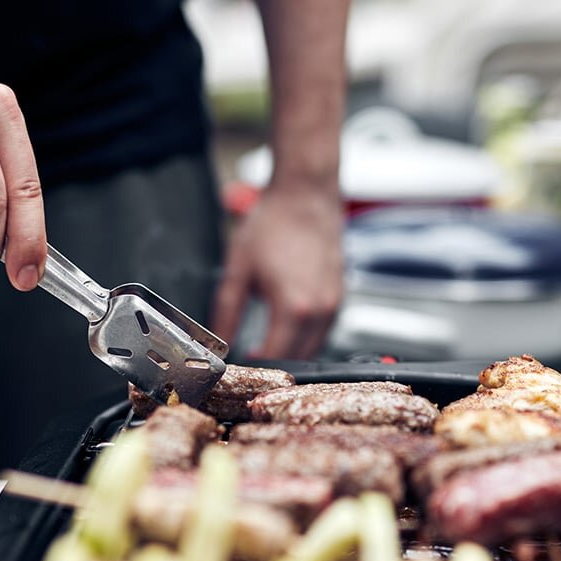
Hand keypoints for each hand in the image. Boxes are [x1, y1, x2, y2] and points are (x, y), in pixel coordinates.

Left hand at [212, 180, 342, 359]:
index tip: (239, 364)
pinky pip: (324, 330)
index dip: (253, 365)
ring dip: (292, 351)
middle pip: (296, 358)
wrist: (306, 195)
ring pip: (313, 347)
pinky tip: (287, 326)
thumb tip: (219, 341)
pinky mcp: (341, 296)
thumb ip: (227, 312)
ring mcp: (334, 304)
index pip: (273, 357)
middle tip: (250, 356)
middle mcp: (320, 310)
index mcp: (293, 308)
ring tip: (266, 344)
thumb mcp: (239, 269)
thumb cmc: (275, 223)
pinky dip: (306, 336)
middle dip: (272, 361)